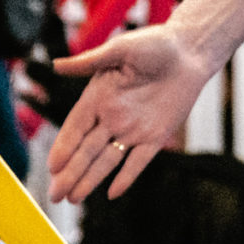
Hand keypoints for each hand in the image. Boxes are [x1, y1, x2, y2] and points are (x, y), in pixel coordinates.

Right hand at [46, 24, 215, 200]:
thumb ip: (90, 61)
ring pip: (106, 161)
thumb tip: (56, 65)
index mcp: (98, 97)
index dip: (64, 148)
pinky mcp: (156, 136)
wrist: (190, 51)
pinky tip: (112, 193)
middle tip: (55, 196)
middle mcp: (111, 117)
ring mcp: (133, 129)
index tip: (52, 167)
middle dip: (70, 174)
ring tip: (73, 199)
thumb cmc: (155, 44)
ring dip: (90, 180)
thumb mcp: (121, 49)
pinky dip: (126, 177)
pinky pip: (138, 161)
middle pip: (86, 151)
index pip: (75, 128)